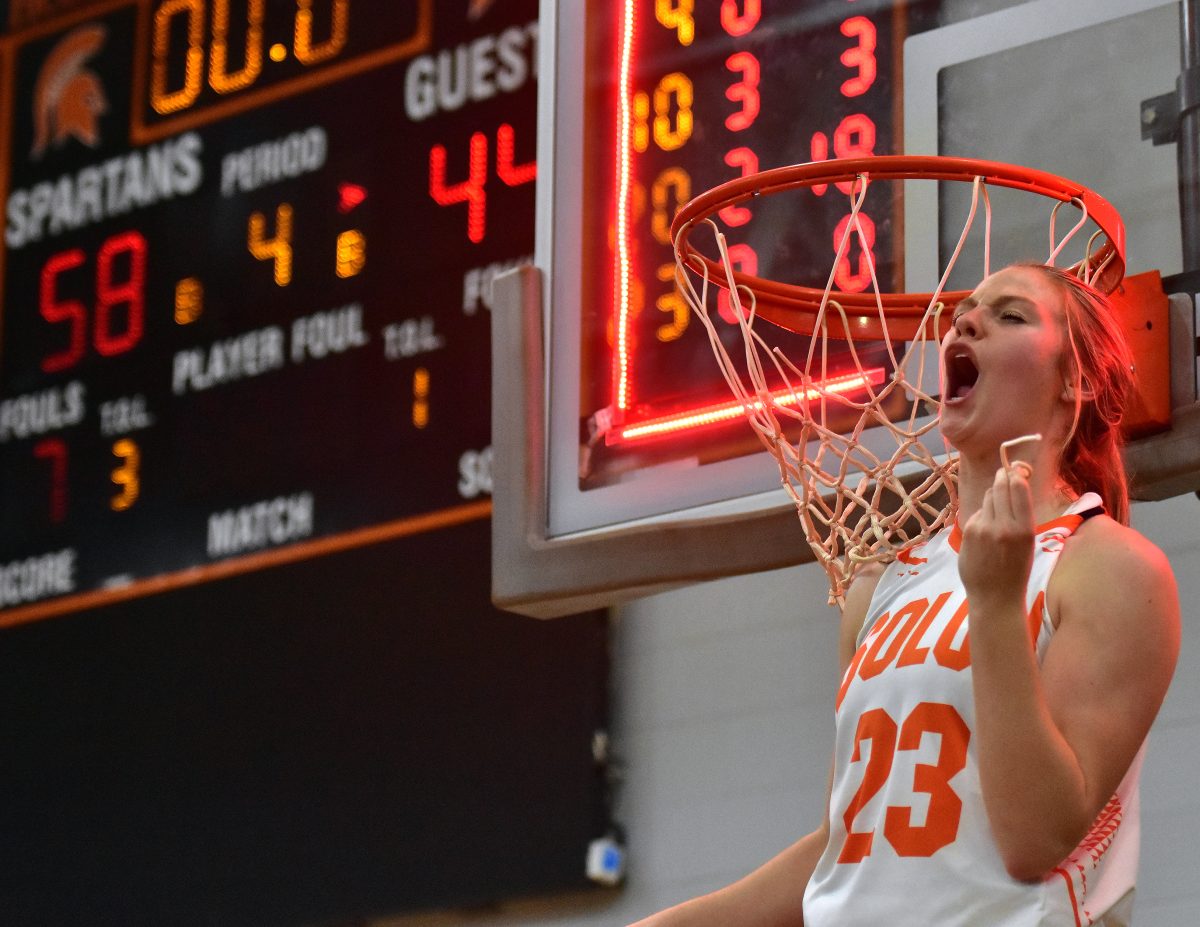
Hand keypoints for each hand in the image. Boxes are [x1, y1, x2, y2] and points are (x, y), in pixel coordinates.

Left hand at [958, 464, 1035, 614]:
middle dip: (1002, 479)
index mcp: (1025, 528)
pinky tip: (986, 530)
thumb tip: (1013, 482)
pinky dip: (982, 515)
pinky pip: (976, 512)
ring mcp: (983, 528)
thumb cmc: (1016, 569)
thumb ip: (1020, 514)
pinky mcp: (968, 532)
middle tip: (1004, 475)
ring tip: (998, 511)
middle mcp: (1004, 525)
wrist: (995, 597)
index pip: (1018, 487)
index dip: (1015, 473)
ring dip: (993, 497)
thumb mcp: (1028, 542)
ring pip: (987, 497)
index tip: (1015, 468)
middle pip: (1000, 487)